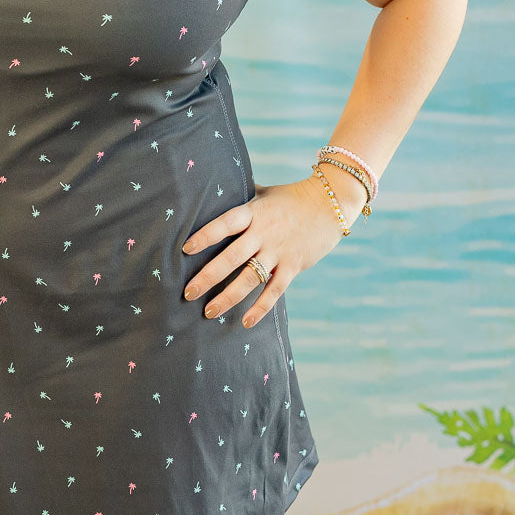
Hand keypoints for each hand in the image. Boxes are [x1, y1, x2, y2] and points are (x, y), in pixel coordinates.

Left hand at [180, 177, 347, 328]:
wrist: (329, 204)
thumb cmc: (291, 197)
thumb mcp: (264, 193)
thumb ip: (241, 197)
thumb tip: (214, 192)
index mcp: (253, 212)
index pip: (225, 224)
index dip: (205, 236)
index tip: (185, 249)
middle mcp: (264, 232)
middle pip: (232, 257)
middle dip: (208, 276)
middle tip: (188, 293)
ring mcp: (279, 251)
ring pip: (250, 278)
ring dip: (228, 297)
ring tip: (209, 311)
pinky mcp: (293, 265)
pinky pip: (275, 290)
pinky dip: (260, 308)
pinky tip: (245, 322)